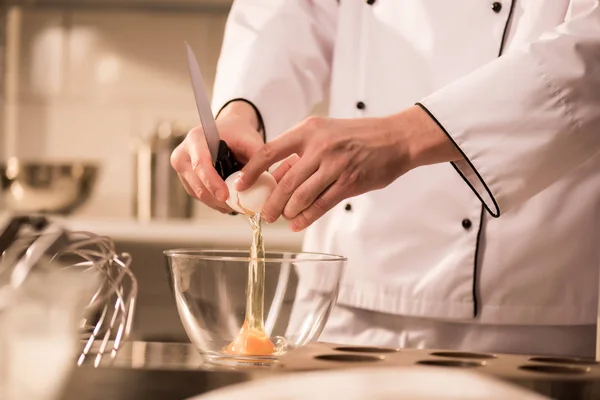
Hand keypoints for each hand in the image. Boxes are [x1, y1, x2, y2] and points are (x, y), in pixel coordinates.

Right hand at [171, 101, 263, 212]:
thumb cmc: (239, 133)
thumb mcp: (251, 141)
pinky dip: (213, 201)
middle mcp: (183, 153)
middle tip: (238, 207)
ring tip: (236, 205)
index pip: (200, 165)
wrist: (227, 129)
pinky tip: (227, 202)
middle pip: (198, 184)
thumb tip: (257, 182)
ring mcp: (181, 168)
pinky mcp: (185, 179)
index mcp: (196, 139)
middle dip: (218, 199)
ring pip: (198, 194)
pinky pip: (198, 195)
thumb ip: (257, 159)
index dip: (212, 183)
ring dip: (217, 203)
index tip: (225, 196)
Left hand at [236, 105, 460, 230]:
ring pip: (301, 196)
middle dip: (271, 202)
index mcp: (309, 130)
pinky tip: (299, 223)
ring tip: (283, 218)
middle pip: (284, 181)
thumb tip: (275, 177)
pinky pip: (322, 204)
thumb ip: (300, 154)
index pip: (269, 152)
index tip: (242, 186)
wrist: (395, 139)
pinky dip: (307, 217)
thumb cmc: (357, 136)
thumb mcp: (325, 134)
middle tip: (264, 214)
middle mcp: (320, 146)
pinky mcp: (349, 182)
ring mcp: (335, 165)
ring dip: (288, 211)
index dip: (253, 172)